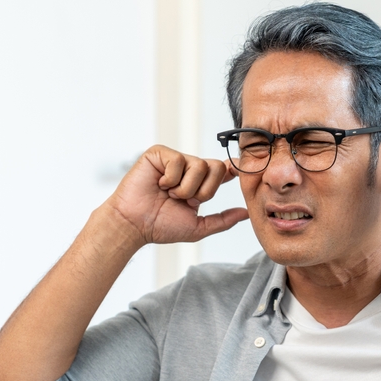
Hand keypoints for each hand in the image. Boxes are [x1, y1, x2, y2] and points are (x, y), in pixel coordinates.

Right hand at [106, 145, 247, 244]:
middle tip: (184, 200)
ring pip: (199, 165)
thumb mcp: (198, 227)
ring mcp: (174, 160)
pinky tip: (159, 184)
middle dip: (203, 190)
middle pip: (215, 168)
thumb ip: (223, 220)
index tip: (237, 171)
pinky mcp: (159, 154)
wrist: (134, 225)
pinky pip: (178, 161)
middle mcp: (188, 169)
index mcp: (198, 183)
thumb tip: (246, 213)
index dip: (231, 169)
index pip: (221, 171)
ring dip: (185, 188)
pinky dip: (170, 179)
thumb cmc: (160, 226)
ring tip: (169, 194)